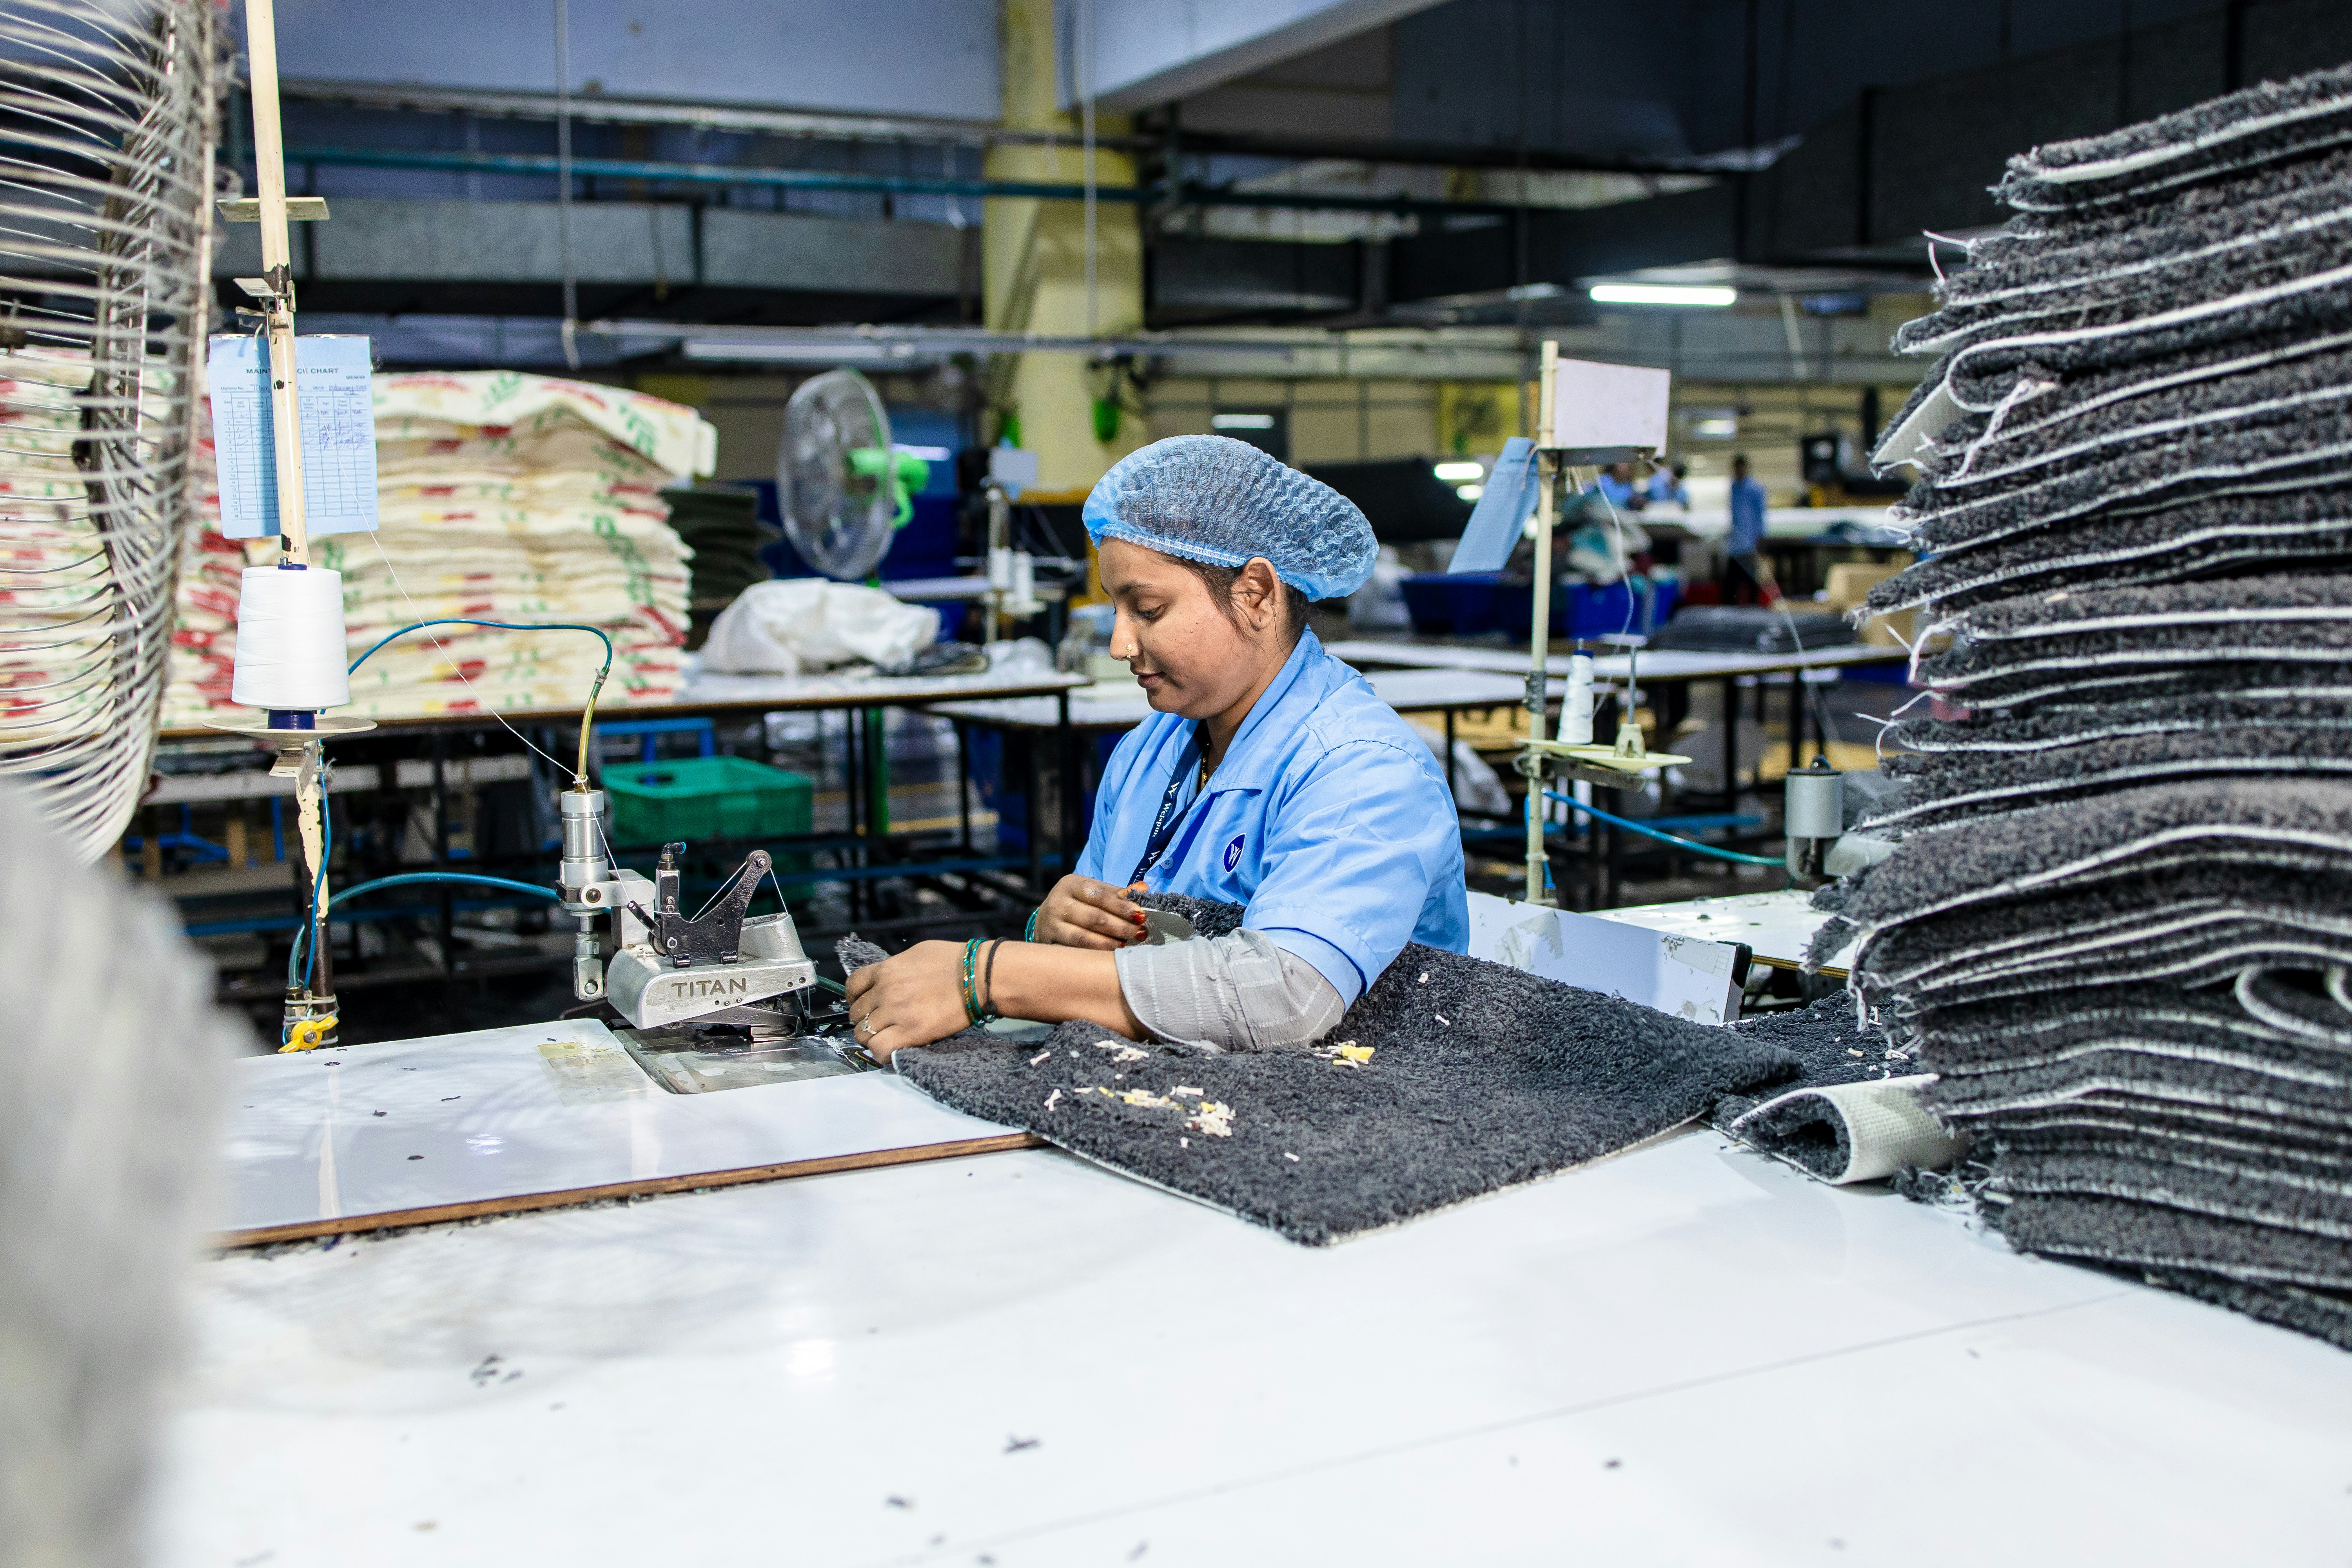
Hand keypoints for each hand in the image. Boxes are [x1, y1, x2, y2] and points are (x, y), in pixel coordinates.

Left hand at [842, 940, 975, 1060]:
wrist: (977, 976)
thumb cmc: (953, 960)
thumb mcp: (916, 954)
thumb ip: (895, 967)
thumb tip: (888, 977)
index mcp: (886, 970)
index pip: (853, 985)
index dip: (854, 997)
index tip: (862, 1003)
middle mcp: (885, 992)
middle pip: (856, 1012)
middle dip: (863, 1018)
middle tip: (878, 1022)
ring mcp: (896, 1013)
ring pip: (863, 1033)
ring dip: (870, 1037)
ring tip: (884, 1037)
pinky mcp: (910, 1033)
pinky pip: (880, 1049)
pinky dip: (880, 1052)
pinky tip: (890, 1048)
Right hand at [1034, 874, 1144, 948]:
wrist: (1046, 919)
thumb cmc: (1079, 903)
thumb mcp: (1094, 892)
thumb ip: (1117, 893)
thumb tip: (1143, 889)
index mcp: (1070, 884)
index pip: (1098, 895)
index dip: (1121, 906)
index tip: (1141, 915)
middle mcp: (1057, 903)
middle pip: (1094, 917)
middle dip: (1121, 927)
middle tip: (1140, 933)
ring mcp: (1051, 925)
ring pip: (1084, 938)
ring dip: (1110, 943)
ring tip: (1127, 944)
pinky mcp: (1049, 944)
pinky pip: (1076, 952)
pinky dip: (1096, 954)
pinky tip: (1111, 955)